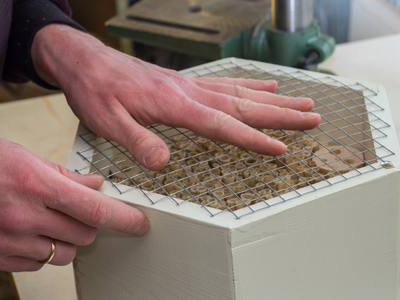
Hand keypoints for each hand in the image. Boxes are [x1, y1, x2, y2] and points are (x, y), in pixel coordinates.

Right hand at [0, 135, 148, 271]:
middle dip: (90, 226)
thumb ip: (67, 176)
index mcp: (37, 185)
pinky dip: (42, 251)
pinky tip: (31, 232)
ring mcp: (8, 239)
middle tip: (81, 212)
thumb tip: (97, 186)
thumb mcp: (28, 158)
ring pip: (63, 254)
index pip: (95, 209)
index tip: (139, 224)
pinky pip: (37, 264)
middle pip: (84, 235)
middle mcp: (24, 216)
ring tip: (49, 220)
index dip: (123, 219)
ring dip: (66, 240)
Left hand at [32, 25, 320, 170]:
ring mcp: (191, 85)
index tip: (281, 148)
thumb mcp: (107, 122)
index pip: (223, 124)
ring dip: (274, 99)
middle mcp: (190, 91)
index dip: (253, 139)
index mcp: (175, 104)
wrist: (86, 61)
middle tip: (312, 117)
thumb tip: (163, 163)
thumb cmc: (96, 91)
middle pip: (245, 104)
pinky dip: (250, 84)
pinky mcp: (187, 82)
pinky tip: (266, 86)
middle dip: (281, 114)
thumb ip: (138, 141)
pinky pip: (226, 82)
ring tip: (302, 102)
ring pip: (242, 92)